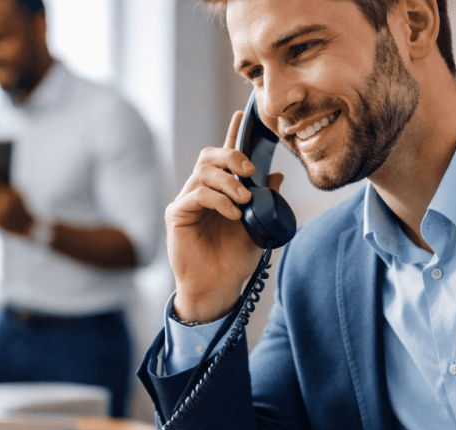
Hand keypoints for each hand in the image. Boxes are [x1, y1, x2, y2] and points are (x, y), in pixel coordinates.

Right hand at [166, 111, 282, 322]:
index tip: (241, 115)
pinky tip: (232, 212)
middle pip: (210, 156)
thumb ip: (267, 201)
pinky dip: (217, 199)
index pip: (225, 157)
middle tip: (250, 170)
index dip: (232, 135)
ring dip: (228, 180)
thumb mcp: (259, 227)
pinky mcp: (177, 215)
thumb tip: (278, 175)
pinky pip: (196, 195)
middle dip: (231, 156)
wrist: (218, 288)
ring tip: (243, 198)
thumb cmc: (235, 260)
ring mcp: (188, 201)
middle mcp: (202, 191)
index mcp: (221, 191)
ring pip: (203, 172)